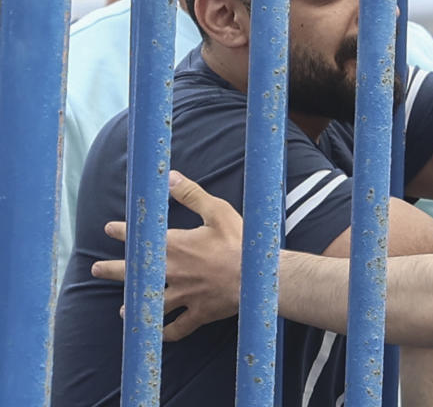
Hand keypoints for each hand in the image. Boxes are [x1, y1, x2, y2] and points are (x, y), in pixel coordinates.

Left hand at [91, 171, 243, 341]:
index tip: (110, 229)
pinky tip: (159, 334)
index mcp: (174, 247)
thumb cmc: (240, 242)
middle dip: (112, 270)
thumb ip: (191, 195)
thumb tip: (169, 177)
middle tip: (97, 269)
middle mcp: (172, 273)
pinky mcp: (198, 313)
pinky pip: (177, 328)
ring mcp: (183, 296)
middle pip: (135, 274)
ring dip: (135, 306)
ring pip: (152, 304)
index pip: (140, 238)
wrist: (257, 277)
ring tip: (123, 310)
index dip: (122, 232)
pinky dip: (166, 332)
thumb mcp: (217, 211)